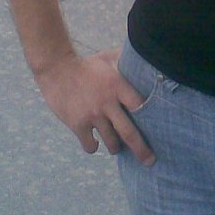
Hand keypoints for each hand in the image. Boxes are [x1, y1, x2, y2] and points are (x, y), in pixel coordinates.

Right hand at [35, 49, 155, 164]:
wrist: (57, 69)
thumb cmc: (86, 64)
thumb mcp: (108, 58)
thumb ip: (126, 60)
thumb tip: (143, 53)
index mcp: (118, 85)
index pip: (140, 106)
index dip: (149, 118)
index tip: (158, 129)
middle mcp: (107, 103)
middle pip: (129, 133)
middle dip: (141, 150)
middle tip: (150, 161)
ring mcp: (92, 115)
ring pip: (111, 143)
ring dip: (116, 147)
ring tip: (117, 146)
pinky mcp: (78, 125)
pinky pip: (91, 146)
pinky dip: (94, 146)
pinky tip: (95, 142)